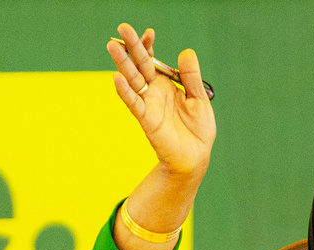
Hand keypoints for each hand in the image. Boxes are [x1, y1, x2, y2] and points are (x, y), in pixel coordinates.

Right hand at [107, 23, 215, 179]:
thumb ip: (191, 77)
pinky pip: (134, 104)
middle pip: (139, 65)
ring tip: (113, 46)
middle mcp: (154, 92)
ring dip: (122, 64)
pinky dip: (125, 92)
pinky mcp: (146, 120)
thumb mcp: (199, 99)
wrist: (195, 157)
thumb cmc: (197, 130)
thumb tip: (186, 52)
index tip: (149, 32)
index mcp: (166, 84)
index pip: (152, 60)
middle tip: (122, 28)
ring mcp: (148, 104)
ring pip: (132, 80)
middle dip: (131, 47)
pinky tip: (117, 78)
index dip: (149, 46)